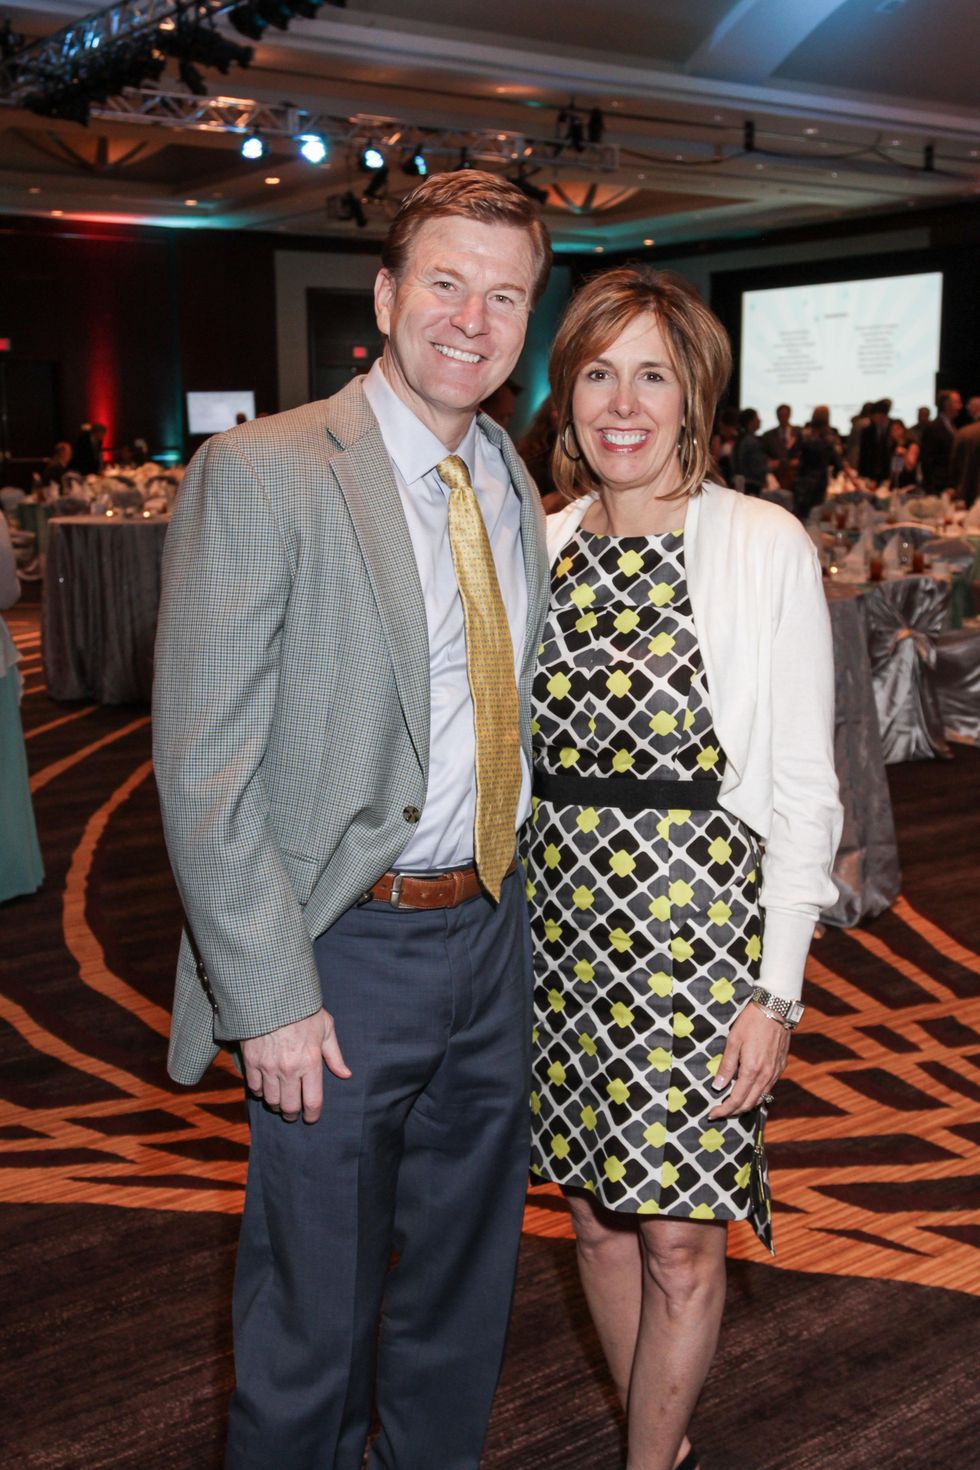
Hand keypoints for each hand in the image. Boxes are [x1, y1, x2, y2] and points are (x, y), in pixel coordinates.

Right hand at [241, 1008, 349, 1123]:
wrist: (271, 995)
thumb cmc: (302, 1010)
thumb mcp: (326, 1028)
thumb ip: (335, 1055)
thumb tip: (345, 1074)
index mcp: (311, 1062)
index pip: (313, 1101)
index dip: (313, 1115)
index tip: (312, 1117)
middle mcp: (290, 1069)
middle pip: (290, 1107)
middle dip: (293, 1115)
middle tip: (294, 1113)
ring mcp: (268, 1067)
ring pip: (271, 1100)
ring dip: (276, 1104)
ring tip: (280, 1101)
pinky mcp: (251, 1062)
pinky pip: (254, 1088)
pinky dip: (259, 1091)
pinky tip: (265, 1087)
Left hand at [707, 1002, 789, 1119]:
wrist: (776, 1009)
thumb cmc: (751, 1022)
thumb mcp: (733, 1040)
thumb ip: (726, 1065)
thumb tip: (718, 1086)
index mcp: (752, 1070)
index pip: (737, 1099)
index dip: (724, 1110)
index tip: (713, 1114)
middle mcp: (766, 1075)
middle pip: (749, 1104)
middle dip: (733, 1111)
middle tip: (720, 1112)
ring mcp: (775, 1073)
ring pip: (760, 1098)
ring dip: (746, 1105)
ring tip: (732, 1105)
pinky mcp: (780, 1068)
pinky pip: (768, 1089)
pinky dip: (757, 1095)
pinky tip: (748, 1092)